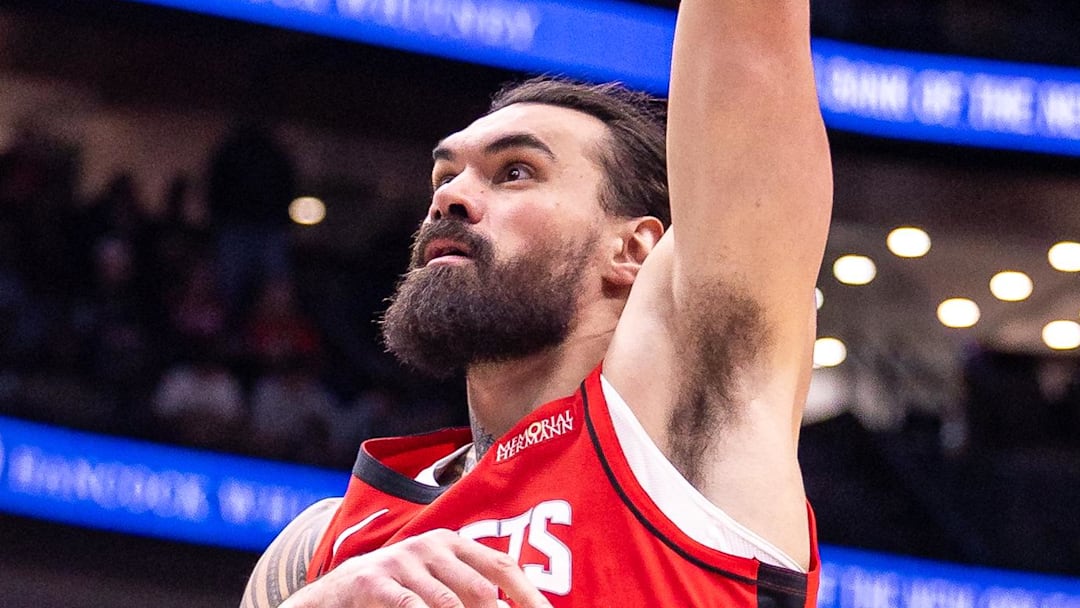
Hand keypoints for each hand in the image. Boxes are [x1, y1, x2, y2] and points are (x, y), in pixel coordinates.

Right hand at [279, 528, 552, 607]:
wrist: (335, 592)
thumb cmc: (398, 590)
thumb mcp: (435, 580)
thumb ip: (470, 587)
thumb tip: (513, 604)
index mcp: (452, 543)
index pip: (500, 564)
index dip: (527, 593)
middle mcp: (430, 546)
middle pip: (480, 588)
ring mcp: (402, 562)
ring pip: (448, 602)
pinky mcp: (374, 581)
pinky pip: (409, 605)